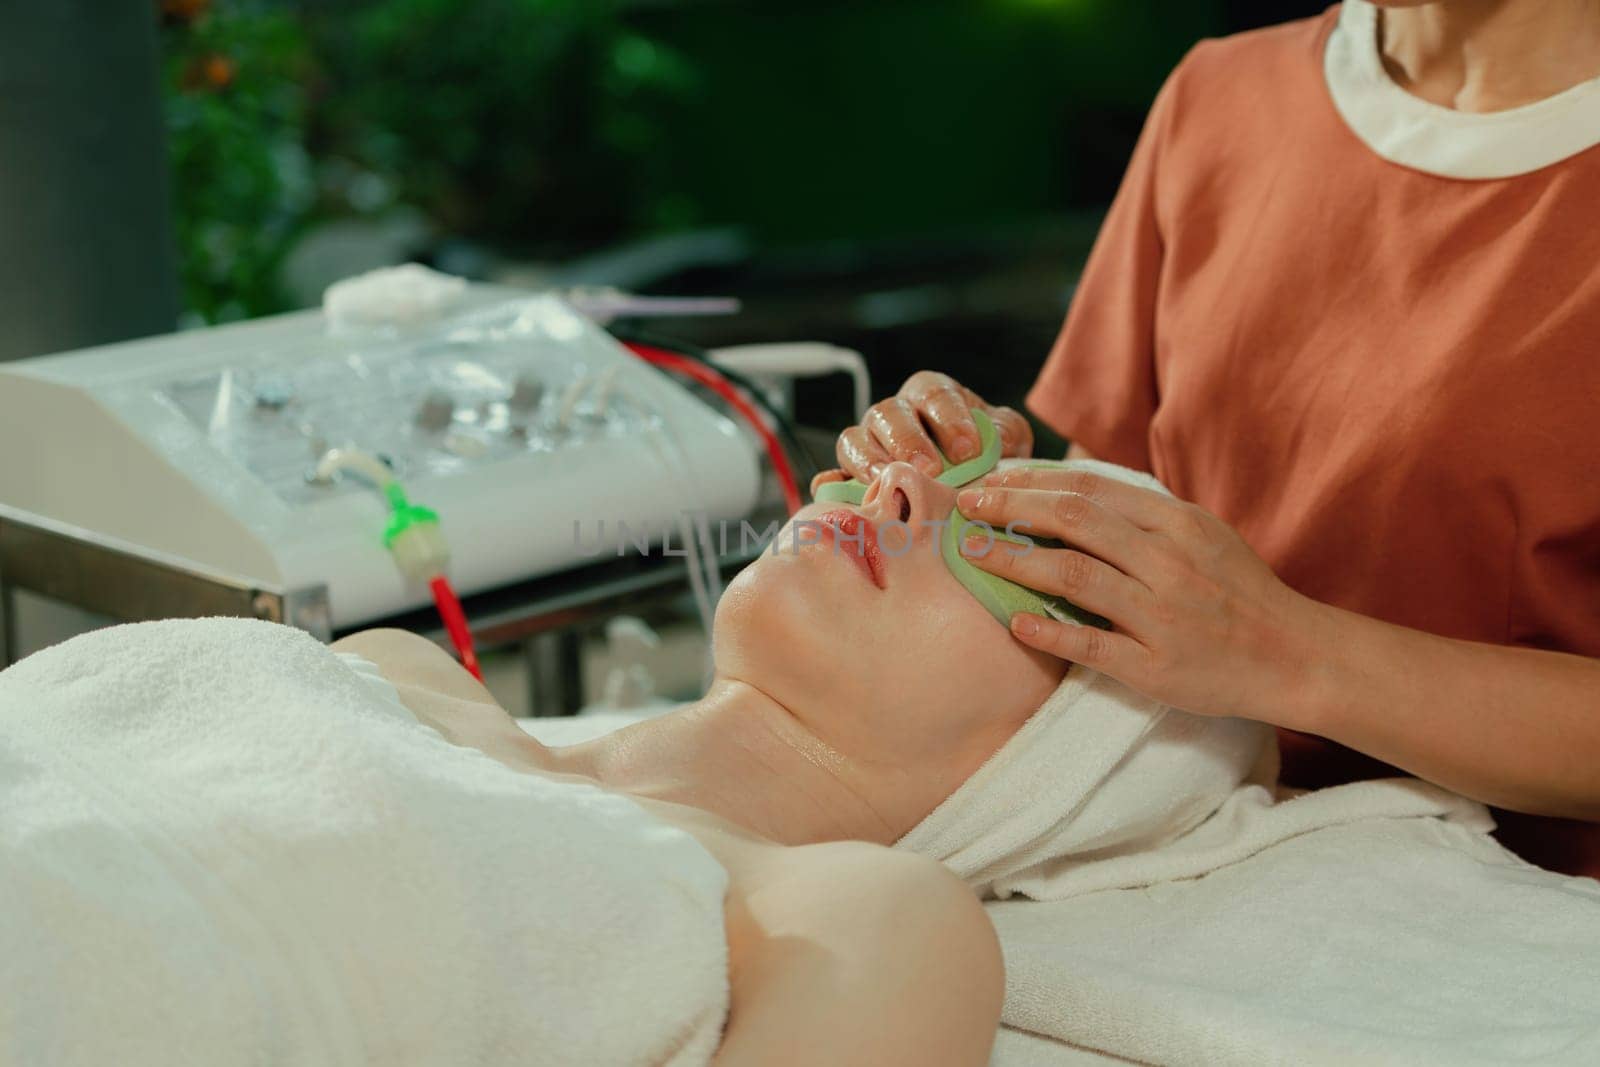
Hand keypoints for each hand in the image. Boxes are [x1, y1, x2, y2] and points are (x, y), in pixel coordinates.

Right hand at [832, 371, 1032, 482]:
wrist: (970, 486)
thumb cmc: (987, 453)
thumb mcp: (1006, 437)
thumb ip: (1004, 431)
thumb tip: (994, 439)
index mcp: (931, 394)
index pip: (934, 395)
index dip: (949, 420)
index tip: (968, 451)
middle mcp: (895, 413)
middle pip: (887, 413)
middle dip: (908, 441)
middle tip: (930, 470)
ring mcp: (869, 443)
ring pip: (854, 439)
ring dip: (870, 461)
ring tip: (891, 484)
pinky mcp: (852, 475)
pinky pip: (834, 474)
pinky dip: (832, 484)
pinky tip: (836, 493)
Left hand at [954, 467, 1322, 724]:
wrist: (1294, 655)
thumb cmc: (1236, 591)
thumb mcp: (1200, 533)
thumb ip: (1142, 513)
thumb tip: (1070, 487)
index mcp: (1177, 524)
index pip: (1090, 490)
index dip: (1032, 481)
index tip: (989, 479)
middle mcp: (1169, 563)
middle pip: (1075, 522)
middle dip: (1012, 508)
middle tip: (966, 506)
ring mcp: (1163, 615)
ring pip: (1077, 576)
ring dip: (1017, 561)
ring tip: (975, 553)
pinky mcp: (1157, 666)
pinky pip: (1092, 644)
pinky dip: (1050, 630)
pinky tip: (1015, 621)